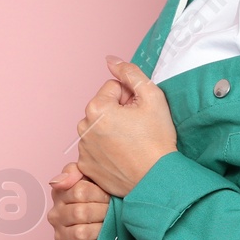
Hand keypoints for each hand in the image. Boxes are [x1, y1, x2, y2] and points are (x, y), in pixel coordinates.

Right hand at [47, 161, 108, 239]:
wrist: (107, 226)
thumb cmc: (99, 199)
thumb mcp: (88, 177)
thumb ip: (73, 171)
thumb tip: (57, 182)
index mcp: (60, 194)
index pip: (80, 191)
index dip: (100, 194)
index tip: (110, 196)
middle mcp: (56, 215)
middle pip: (81, 212)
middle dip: (102, 212)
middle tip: (112, 212)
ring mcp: (60, 235)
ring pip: (80, 233)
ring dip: (100, 230)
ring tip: (109, 226)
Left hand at [75, 55, 177, 199]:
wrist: (156, 179)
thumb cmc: (157, 139)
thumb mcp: (152, 96)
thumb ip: (129, 72)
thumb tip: (110, 60)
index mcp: (96, 107)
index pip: (113, 88)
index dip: (131, 98)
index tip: (140, 114)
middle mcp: (83, 127)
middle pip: (103, 107)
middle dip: (118, 113)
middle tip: (137, 130)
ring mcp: (83, 149)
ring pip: (99, 127)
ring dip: (111, 130)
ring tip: (131, 144)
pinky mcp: (85, 167)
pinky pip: (95, 148)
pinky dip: (106, 150)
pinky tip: (122, 156)